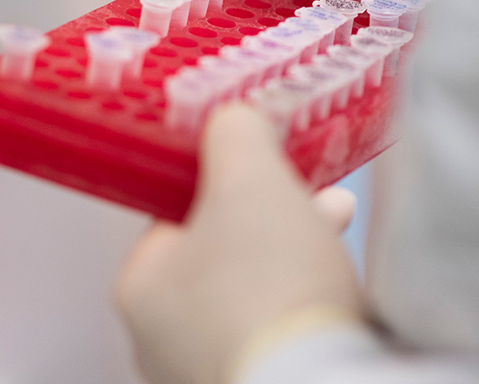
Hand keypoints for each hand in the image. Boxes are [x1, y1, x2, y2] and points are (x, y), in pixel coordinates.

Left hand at [115, 104, 363, 383]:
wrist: (313, 382)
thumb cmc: (268, 287)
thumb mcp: (248, 176)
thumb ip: (235, 134)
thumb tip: (234, 120)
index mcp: (140, 286)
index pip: (178, 212)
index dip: (229, 178)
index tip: (269, 165)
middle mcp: (160, 339)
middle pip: (222, 252)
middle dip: (277, 217)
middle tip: (320, 198)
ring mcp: (204, 371)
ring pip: (255, 295)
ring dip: (297, 258)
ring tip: (339, 234)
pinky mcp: (252, 382)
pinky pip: (277, 333)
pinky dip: (305, 308)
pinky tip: (338, 293)